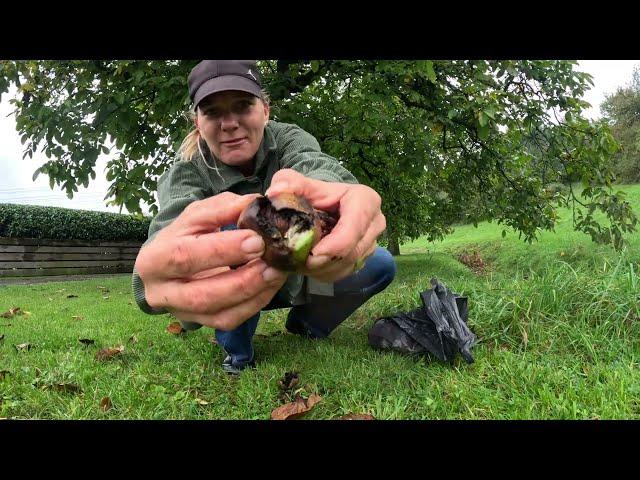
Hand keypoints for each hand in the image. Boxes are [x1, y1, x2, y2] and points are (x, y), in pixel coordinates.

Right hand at [134, 192, 287, 329]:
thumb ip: (223, 208)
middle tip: (272, 262)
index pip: (186, 256)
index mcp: (154, 259)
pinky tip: (271, 285)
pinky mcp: (201, 322)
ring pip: (219, 313)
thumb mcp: (196, 216)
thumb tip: (255, 204)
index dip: (223, 250)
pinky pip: (231, 320)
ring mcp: (182, 312)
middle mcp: (162, 293)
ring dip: (254, 293)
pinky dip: (255, 303)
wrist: (167, 266)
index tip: (257, 240)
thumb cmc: (184, 236)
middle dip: (242, 280)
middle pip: (202, 294)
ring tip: (277, 272)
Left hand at [266, 169, 385, 282]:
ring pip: (348, 265)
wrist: (320, 205)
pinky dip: (325, 273)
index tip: (311, 253)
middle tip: (299, 262)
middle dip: (324, 261)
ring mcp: (371, 243)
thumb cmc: (312, 193)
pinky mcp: (363, 258)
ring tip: (300, 263)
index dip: (334, 245)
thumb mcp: (298, 183)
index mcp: (366, 201)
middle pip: (352, 252)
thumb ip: (288, 183)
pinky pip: (345, 273)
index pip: (354, 229)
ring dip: (323, 269)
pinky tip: (309, 266)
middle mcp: (375, 223)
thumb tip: (275, 192)